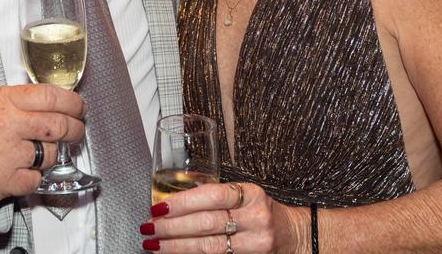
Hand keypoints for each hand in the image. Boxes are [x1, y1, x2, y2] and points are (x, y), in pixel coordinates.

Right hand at [0, 84, 85, 203]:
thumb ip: (29, 101)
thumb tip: (67, 103)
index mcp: (2, 100)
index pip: (50, 96)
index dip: (73, 103)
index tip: (80, 108)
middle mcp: (3, 124)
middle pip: (58, 125)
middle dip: (74, 130)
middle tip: (76, 131)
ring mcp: (4, 152)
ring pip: (51, 154)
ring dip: (51, 156)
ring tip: (36, 152)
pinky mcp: (3, 178)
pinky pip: (37, 179)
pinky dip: (34, 177)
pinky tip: (22, 170)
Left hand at [142, 181, 302, 253]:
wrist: (292, 235)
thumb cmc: (261, 212)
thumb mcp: (245, 196)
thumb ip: (215, 195)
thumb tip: (174, 195)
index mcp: (251, 195)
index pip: (212, 195)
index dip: (183, 202)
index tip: (159, 207)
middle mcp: (255, 218)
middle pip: (207, 224)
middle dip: (172, 227)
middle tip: (149, 227)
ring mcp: (255, 243)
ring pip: (208, 247)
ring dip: (176, 246)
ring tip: (155, 244)